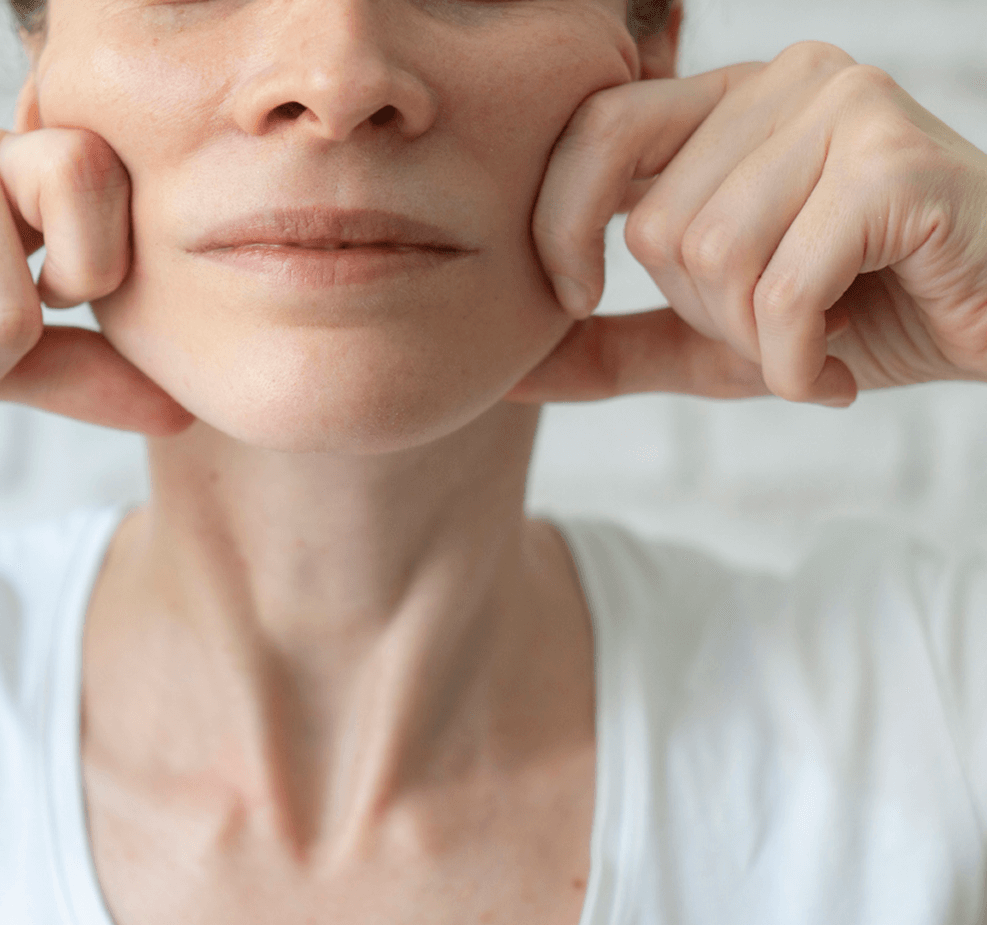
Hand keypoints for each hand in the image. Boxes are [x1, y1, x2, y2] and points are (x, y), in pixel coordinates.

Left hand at [510, 42, 986, 405]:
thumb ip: (610, 344)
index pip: (597, 128)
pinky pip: (782, 289)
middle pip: (658, 224)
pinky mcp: (895, 164)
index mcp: (730, 103)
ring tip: (813, 345)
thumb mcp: (710, 338)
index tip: (574, 296)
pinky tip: (837, 365)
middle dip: (702, 316)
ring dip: (753, 342)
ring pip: (715, 257)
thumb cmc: (858, 316)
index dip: (560, 222)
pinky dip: (793, 361)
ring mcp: (847, 107)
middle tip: (774, 334)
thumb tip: (502, 370)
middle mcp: (786, 80)